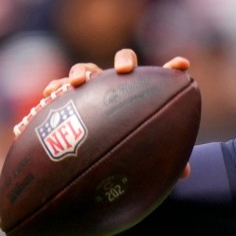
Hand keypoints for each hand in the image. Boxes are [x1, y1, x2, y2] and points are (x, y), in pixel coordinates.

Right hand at [41, 48, 191, 178]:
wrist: (98, 146)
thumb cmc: (129, 144)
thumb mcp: (146, 149)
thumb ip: (165, 156)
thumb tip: (185, 175)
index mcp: (141, 92)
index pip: (161, 77)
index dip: (172, 68)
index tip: (182, 65)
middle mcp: (118, 84)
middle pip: (124, 61)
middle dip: (124, 61)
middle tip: (124, 71)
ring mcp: (94, 87)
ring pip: (88, 68)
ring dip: (82, 71)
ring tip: (78, 83)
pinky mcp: (72, 96)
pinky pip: (61, 87)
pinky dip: (56, 87)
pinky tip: (50, 94)